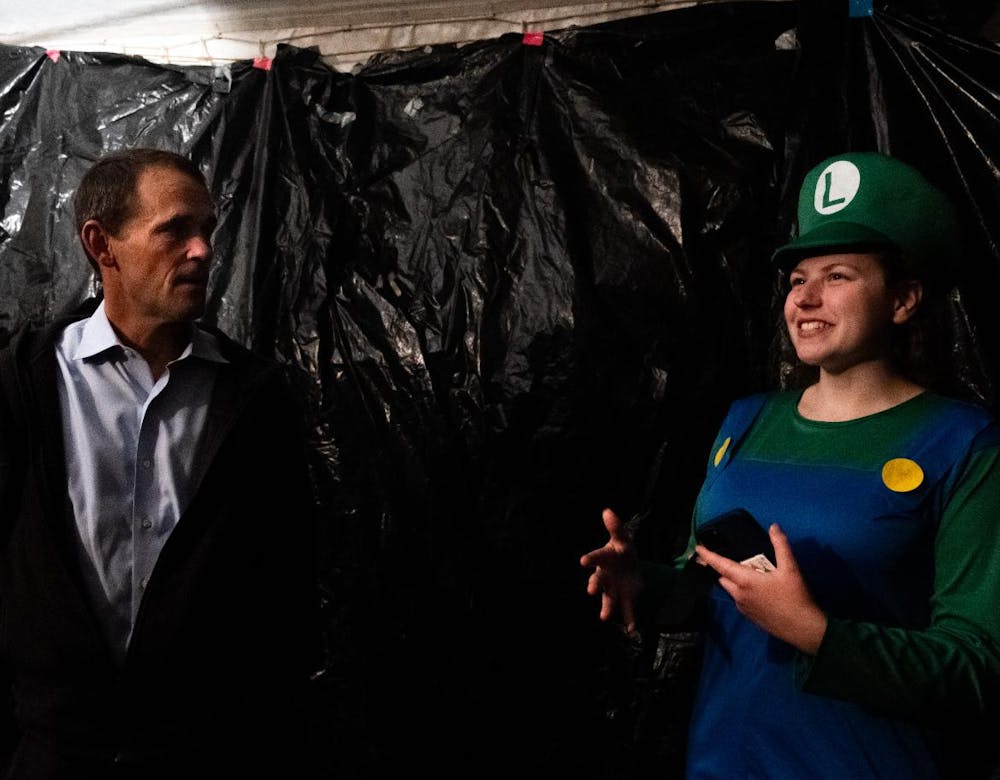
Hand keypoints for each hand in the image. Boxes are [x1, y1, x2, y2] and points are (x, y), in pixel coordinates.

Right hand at [580, 508, 641, 630]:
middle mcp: (605, 577)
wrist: (628, 567)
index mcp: (604, 560)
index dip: (590, 559)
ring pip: (608, 599)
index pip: (596, 558)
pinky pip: (626, 610)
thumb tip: (607, 511)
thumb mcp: (622, 538)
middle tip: (591, 591)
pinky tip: (633, 628)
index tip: (583, 561)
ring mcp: (613, 589)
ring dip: (606, 608)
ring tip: (604, 617)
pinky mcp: (625, 599)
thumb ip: (616, 527)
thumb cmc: (622, 551)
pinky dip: (629, 619)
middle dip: (594, 586)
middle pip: (598, 581)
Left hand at [695, 523, 826, 654]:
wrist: (803, 629)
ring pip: (732, 591)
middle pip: (724, 578)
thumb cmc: (795, 597)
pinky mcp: (751, 618)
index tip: (699, 549)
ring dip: (735, 581)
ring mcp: (744, 608)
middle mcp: (739, 595)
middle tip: (738, 561)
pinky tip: (760, 591)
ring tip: (752, 574)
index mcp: (745, 581)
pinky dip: (743, 593)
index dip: (708, 556)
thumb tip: (773, 527)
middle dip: (725, 569)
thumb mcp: (791, 569)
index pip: (721, 566)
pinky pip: (740, 601)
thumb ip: (781, 546)